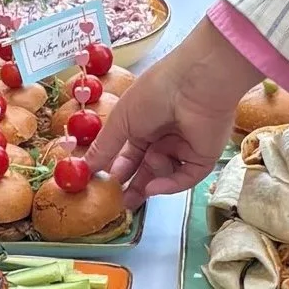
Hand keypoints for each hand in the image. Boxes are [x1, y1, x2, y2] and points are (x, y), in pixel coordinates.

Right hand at [85, 19, 259, 205]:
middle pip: (148, 169)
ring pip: (164, 173)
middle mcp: (165, 136)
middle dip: (134, 186)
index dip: (117, 171)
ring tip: (146, 174)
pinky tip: (153, 187)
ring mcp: (186, 147)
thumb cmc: (153, 94)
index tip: (103, 188)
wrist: (194, 83)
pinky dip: (170, 184)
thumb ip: (104, 147)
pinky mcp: (204, 157)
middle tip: (120, 205)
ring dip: (151, 176)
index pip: (130, 154)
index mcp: (144, 124)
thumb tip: (84, 168)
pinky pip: (185, 177)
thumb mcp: (121, 120)